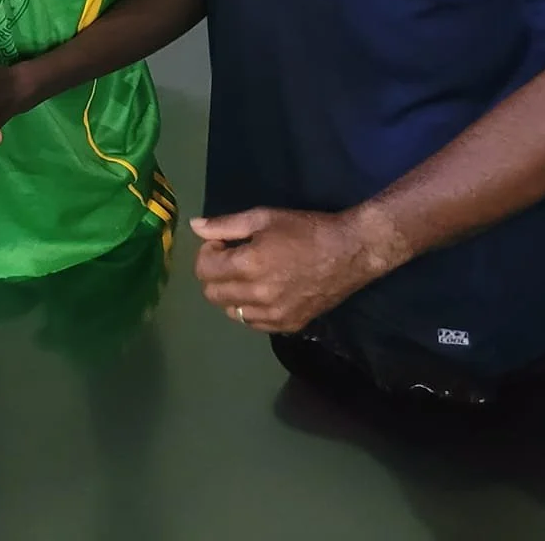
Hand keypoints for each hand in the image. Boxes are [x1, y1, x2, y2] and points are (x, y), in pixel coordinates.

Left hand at [191, 204, 412, 334]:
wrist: (349, 252)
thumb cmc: (306, 229)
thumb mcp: (264, 218)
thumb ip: (225, 224)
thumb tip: (194, 227)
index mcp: (249, 265)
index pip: (204, 270)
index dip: (208, 252)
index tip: (223, 243)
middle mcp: (257, 296)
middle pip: (212, 294)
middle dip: (215, 274)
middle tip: (233, 258)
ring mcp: (273, 315)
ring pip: (231, 312)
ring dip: (232, 293)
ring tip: (250, 275)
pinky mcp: (288, 326)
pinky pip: (253, 323)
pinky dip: (251, 308)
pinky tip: (265, 290)